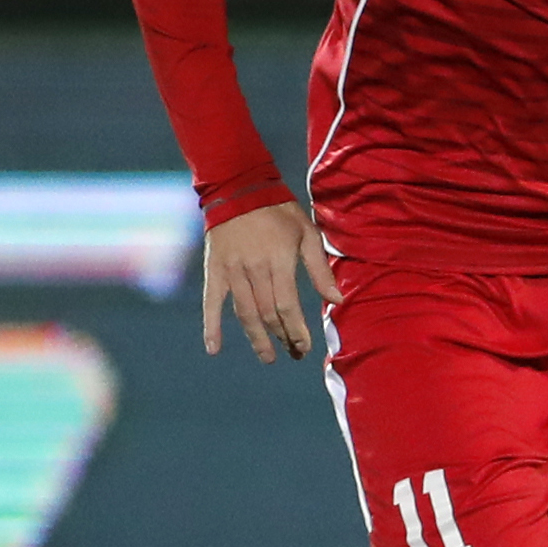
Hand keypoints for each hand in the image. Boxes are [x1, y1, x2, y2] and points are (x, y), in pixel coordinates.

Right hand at [201, 199, 342, 362]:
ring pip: (245, 313)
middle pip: (268, 314)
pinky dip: (211, 327)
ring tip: (268, 357)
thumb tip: (337, 300)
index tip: (305, 347)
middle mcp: (254, 269)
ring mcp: (231, 272)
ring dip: (256, 339)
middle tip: (293, 354)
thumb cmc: (279, 211)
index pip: (288, 306)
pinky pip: (211, 303)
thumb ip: (319, 269)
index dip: (296, 330)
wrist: (238, 189)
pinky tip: (214, 349)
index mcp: (279, 261)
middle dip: (282, 338)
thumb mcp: (307, 232)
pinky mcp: (214, 271)